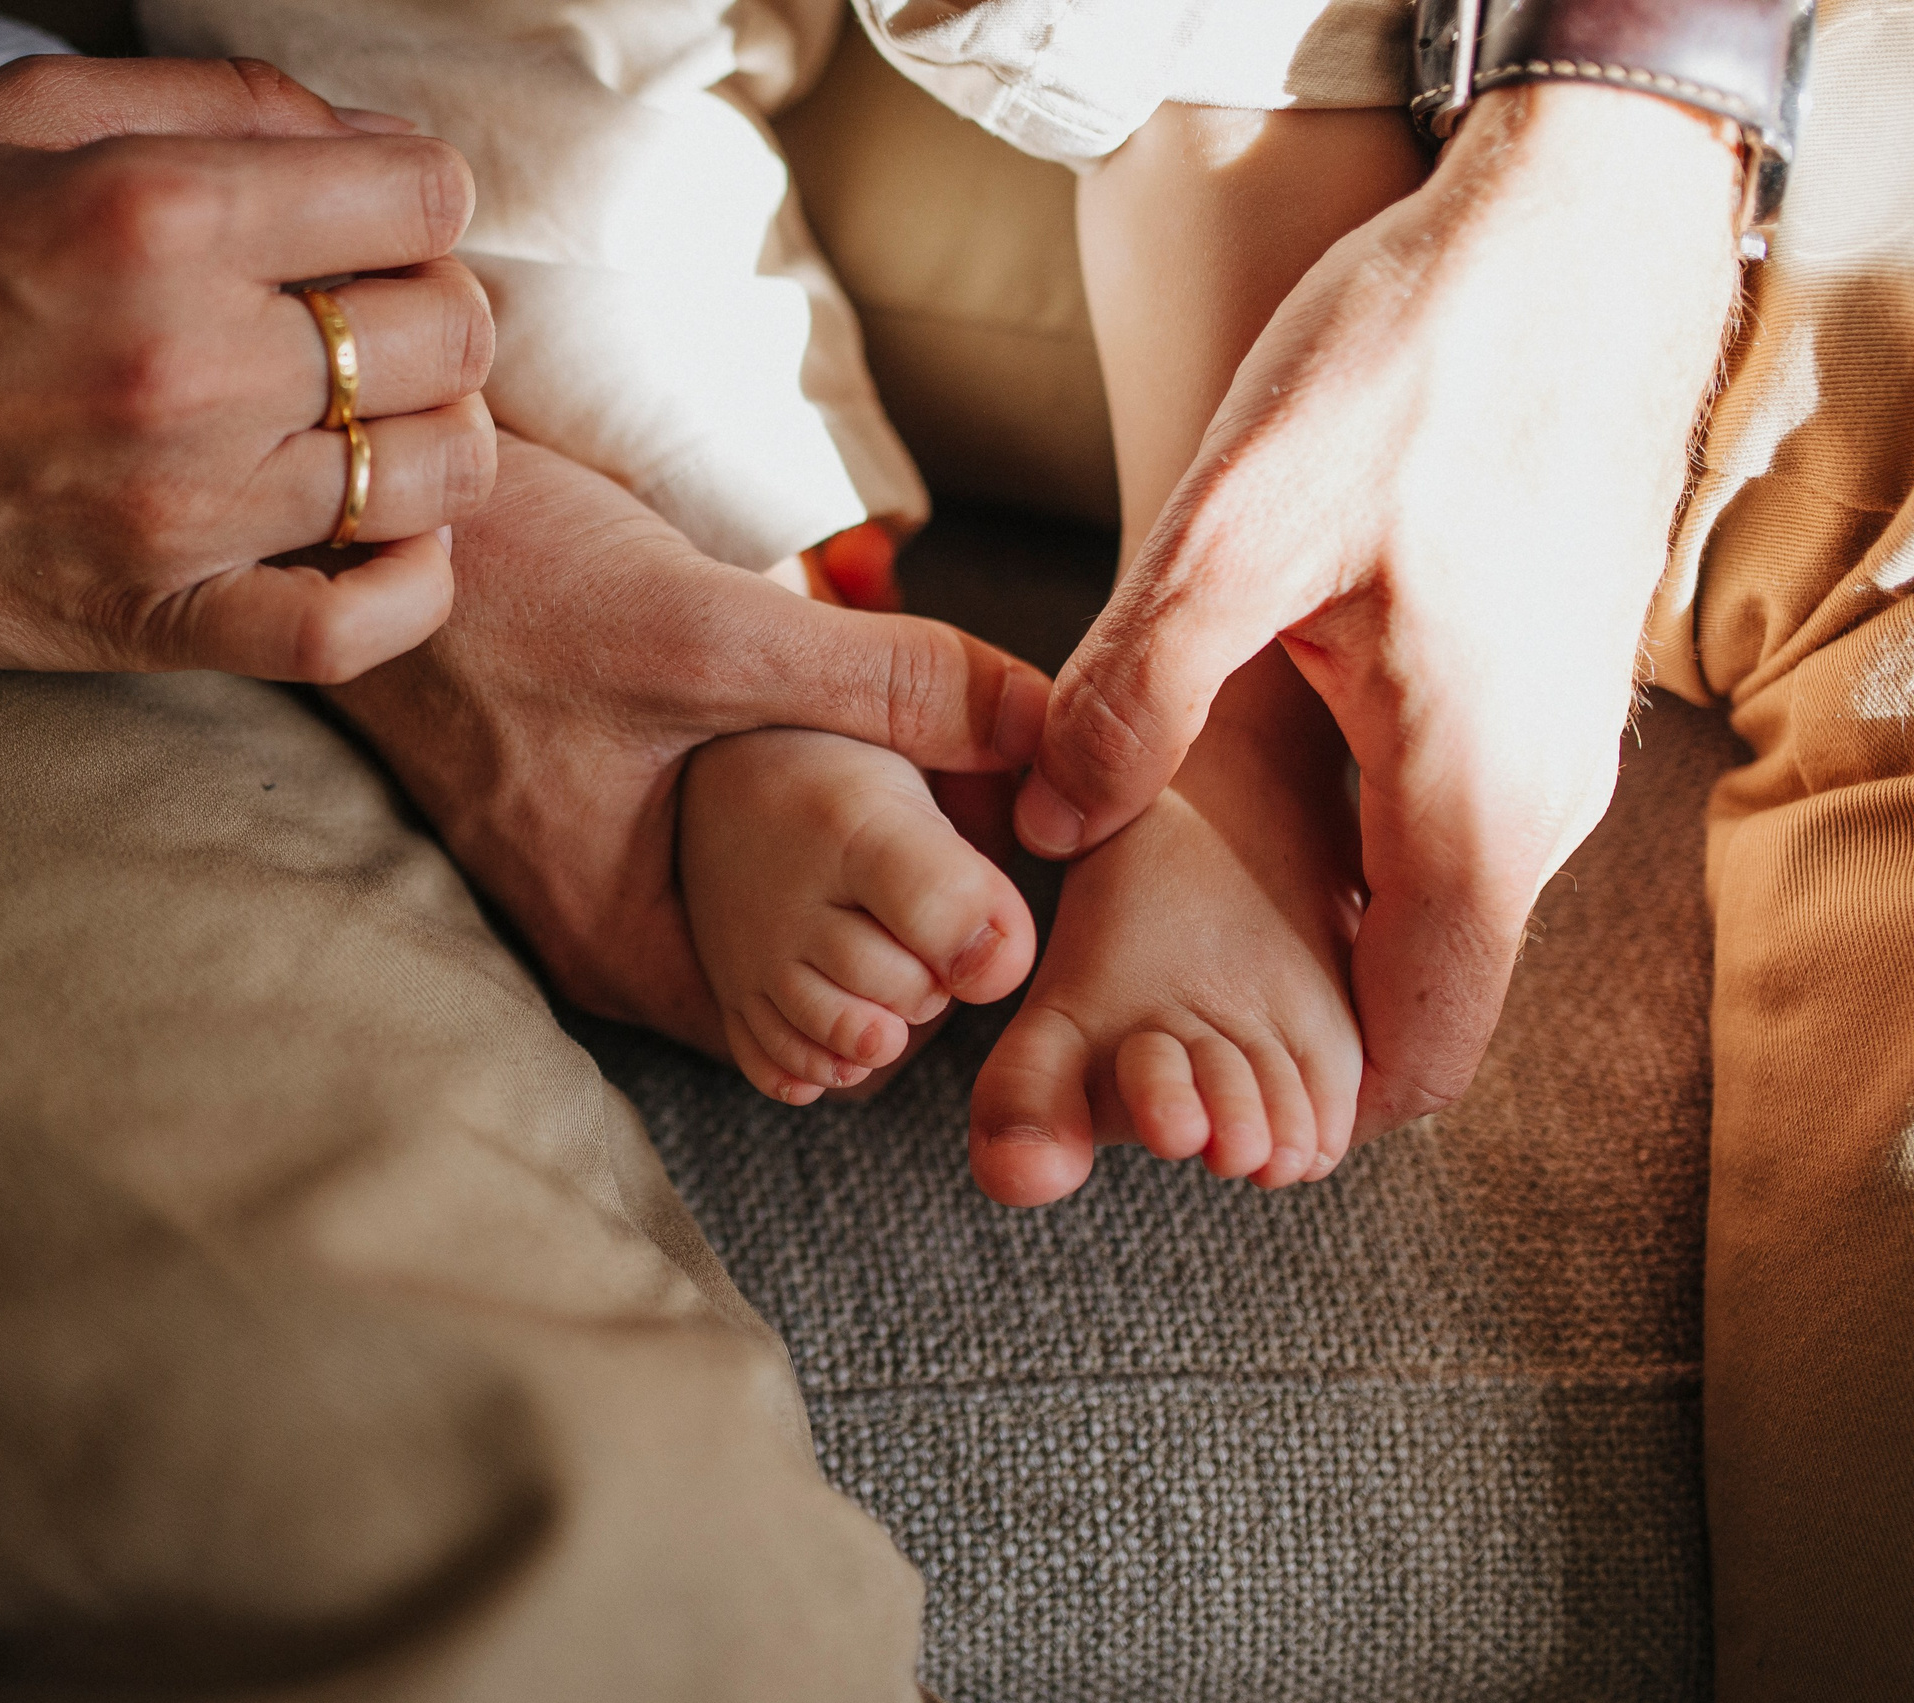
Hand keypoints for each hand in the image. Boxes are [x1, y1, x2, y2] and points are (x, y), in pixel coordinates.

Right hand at [0, 56, 496, 681]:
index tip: (372, 226)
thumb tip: (366, 141)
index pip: (425, 198)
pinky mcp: (163, 620)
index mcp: (158, 213)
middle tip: (365, 324)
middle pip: (449, 334)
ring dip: (432, 440)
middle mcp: (191, 359)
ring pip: (437, 473)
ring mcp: (185, 507)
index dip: (418, 203)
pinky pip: (364, 628)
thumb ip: (212, 103)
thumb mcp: (8, 119)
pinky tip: (384, 537)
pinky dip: (412, 586)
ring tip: (370, 425)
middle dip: (430, 313)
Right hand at [328, 438, 1050, 1052]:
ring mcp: (575, 865)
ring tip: (940, 792)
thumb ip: (887, 682)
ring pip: (744, 902)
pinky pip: (703, 843)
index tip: (992, 911)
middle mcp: (592, 927)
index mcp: (620, 941)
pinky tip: (839, 741)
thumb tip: (1054, 725)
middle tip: (990, 843)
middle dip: (885, 919)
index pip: (796, 1039)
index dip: (907, 989)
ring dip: (833, 860)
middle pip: (777, 970)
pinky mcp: (572, 794)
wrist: (361, 512)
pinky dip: (776, 812)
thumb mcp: (713, 632)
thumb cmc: (510, 585)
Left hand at [1011, 84, 1744, 1137]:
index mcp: (1473, 806)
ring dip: (1318, 935)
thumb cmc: (1414, 369)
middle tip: (1143, 1014)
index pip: (1419, 1051)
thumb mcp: (1236, 531)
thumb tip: (1046, 832)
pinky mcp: (1532, 687)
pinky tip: (1251, 794)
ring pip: (1432, 907)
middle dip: (1291, 1029)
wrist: (1569, 239)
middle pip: (1423, 993)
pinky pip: (1447, 826)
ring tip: (1174, 918)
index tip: (1191, 1102)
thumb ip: (1136, 699)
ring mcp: (1547, 746)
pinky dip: (1358, 853)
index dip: (1312, 1109)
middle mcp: (1537, 804)